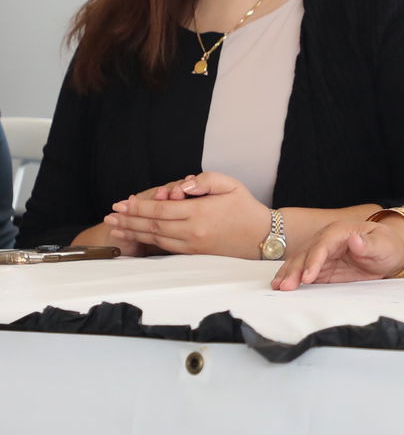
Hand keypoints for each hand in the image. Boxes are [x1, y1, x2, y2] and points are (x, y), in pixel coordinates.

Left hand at [105, 172, 269, 258]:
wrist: (264, 236)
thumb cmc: (246, 208)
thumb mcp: (230, 184)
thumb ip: (204, 180)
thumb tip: (181, 186)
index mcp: (199, 212)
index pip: (159, 210)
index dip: (137, 207)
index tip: (120, 204)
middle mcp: (193, 231)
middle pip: (152, 225)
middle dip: (128, 220)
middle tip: (109, 217)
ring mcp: (193, 245)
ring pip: (156, 238)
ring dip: (133, 233)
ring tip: (115, 228)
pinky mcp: (196, 254)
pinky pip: (165, 247)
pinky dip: (147, 242)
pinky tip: (136, 238)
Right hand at [271, 218, 403, 288]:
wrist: (390, 251)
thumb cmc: (388, 245)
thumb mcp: (383, 244)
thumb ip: (368, 244)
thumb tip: (354, 240)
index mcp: (340, 231)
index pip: (323, 245)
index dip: (314, 260)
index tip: (308, 277)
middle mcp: (327, 240)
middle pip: (306, 253)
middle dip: (295, 270)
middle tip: (285, 286)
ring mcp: (322, 253)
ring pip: (300, 262)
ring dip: (288, 274)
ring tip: (278, 287)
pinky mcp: (322, 266)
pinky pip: (303, 271)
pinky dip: (292, 277)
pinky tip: (281, 285)